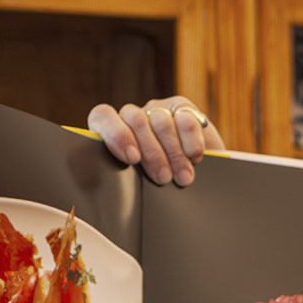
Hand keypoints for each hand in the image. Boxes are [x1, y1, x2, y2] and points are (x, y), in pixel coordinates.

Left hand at [87, 96, 222, 186]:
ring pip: (161, 122)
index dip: (115, 134)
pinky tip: (194, 157)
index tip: (132, 159)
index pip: (103, 116)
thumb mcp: (139, 186)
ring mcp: (159, 110)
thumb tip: (117, 194)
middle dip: (152, 153)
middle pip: (135, 120)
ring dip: (174, 153)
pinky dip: (191, 140)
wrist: (199, 182)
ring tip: (183, 177)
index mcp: (115, 133)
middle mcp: (134, 118)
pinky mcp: (183, 108)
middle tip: (163, 179)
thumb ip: (126, 178)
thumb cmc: (162, 187)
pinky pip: (185, 119)